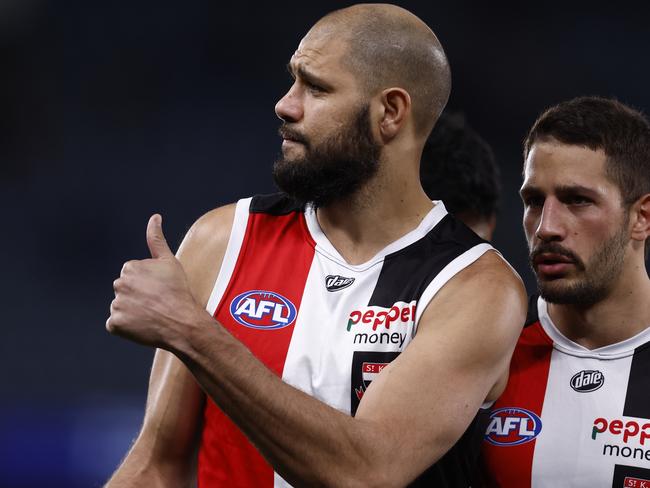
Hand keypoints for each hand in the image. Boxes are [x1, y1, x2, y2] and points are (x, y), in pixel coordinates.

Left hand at [106, 214, 204, 350]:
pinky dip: (128, 327)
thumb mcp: (169, 261)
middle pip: (126, 290)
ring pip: (122, 307)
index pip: (133, 275)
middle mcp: (119, 284)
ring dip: (133, 311)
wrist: (182, 321)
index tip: (159, 289)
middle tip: (157, 302)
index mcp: (130, 267)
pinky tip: (143, 325)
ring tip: (152, 314)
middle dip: (138, 296)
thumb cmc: (178, 291)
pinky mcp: (115, 324)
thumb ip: (156, 238)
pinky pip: (117, 324)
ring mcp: (116, 305)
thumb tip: (154, 217)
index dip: (148, 283)